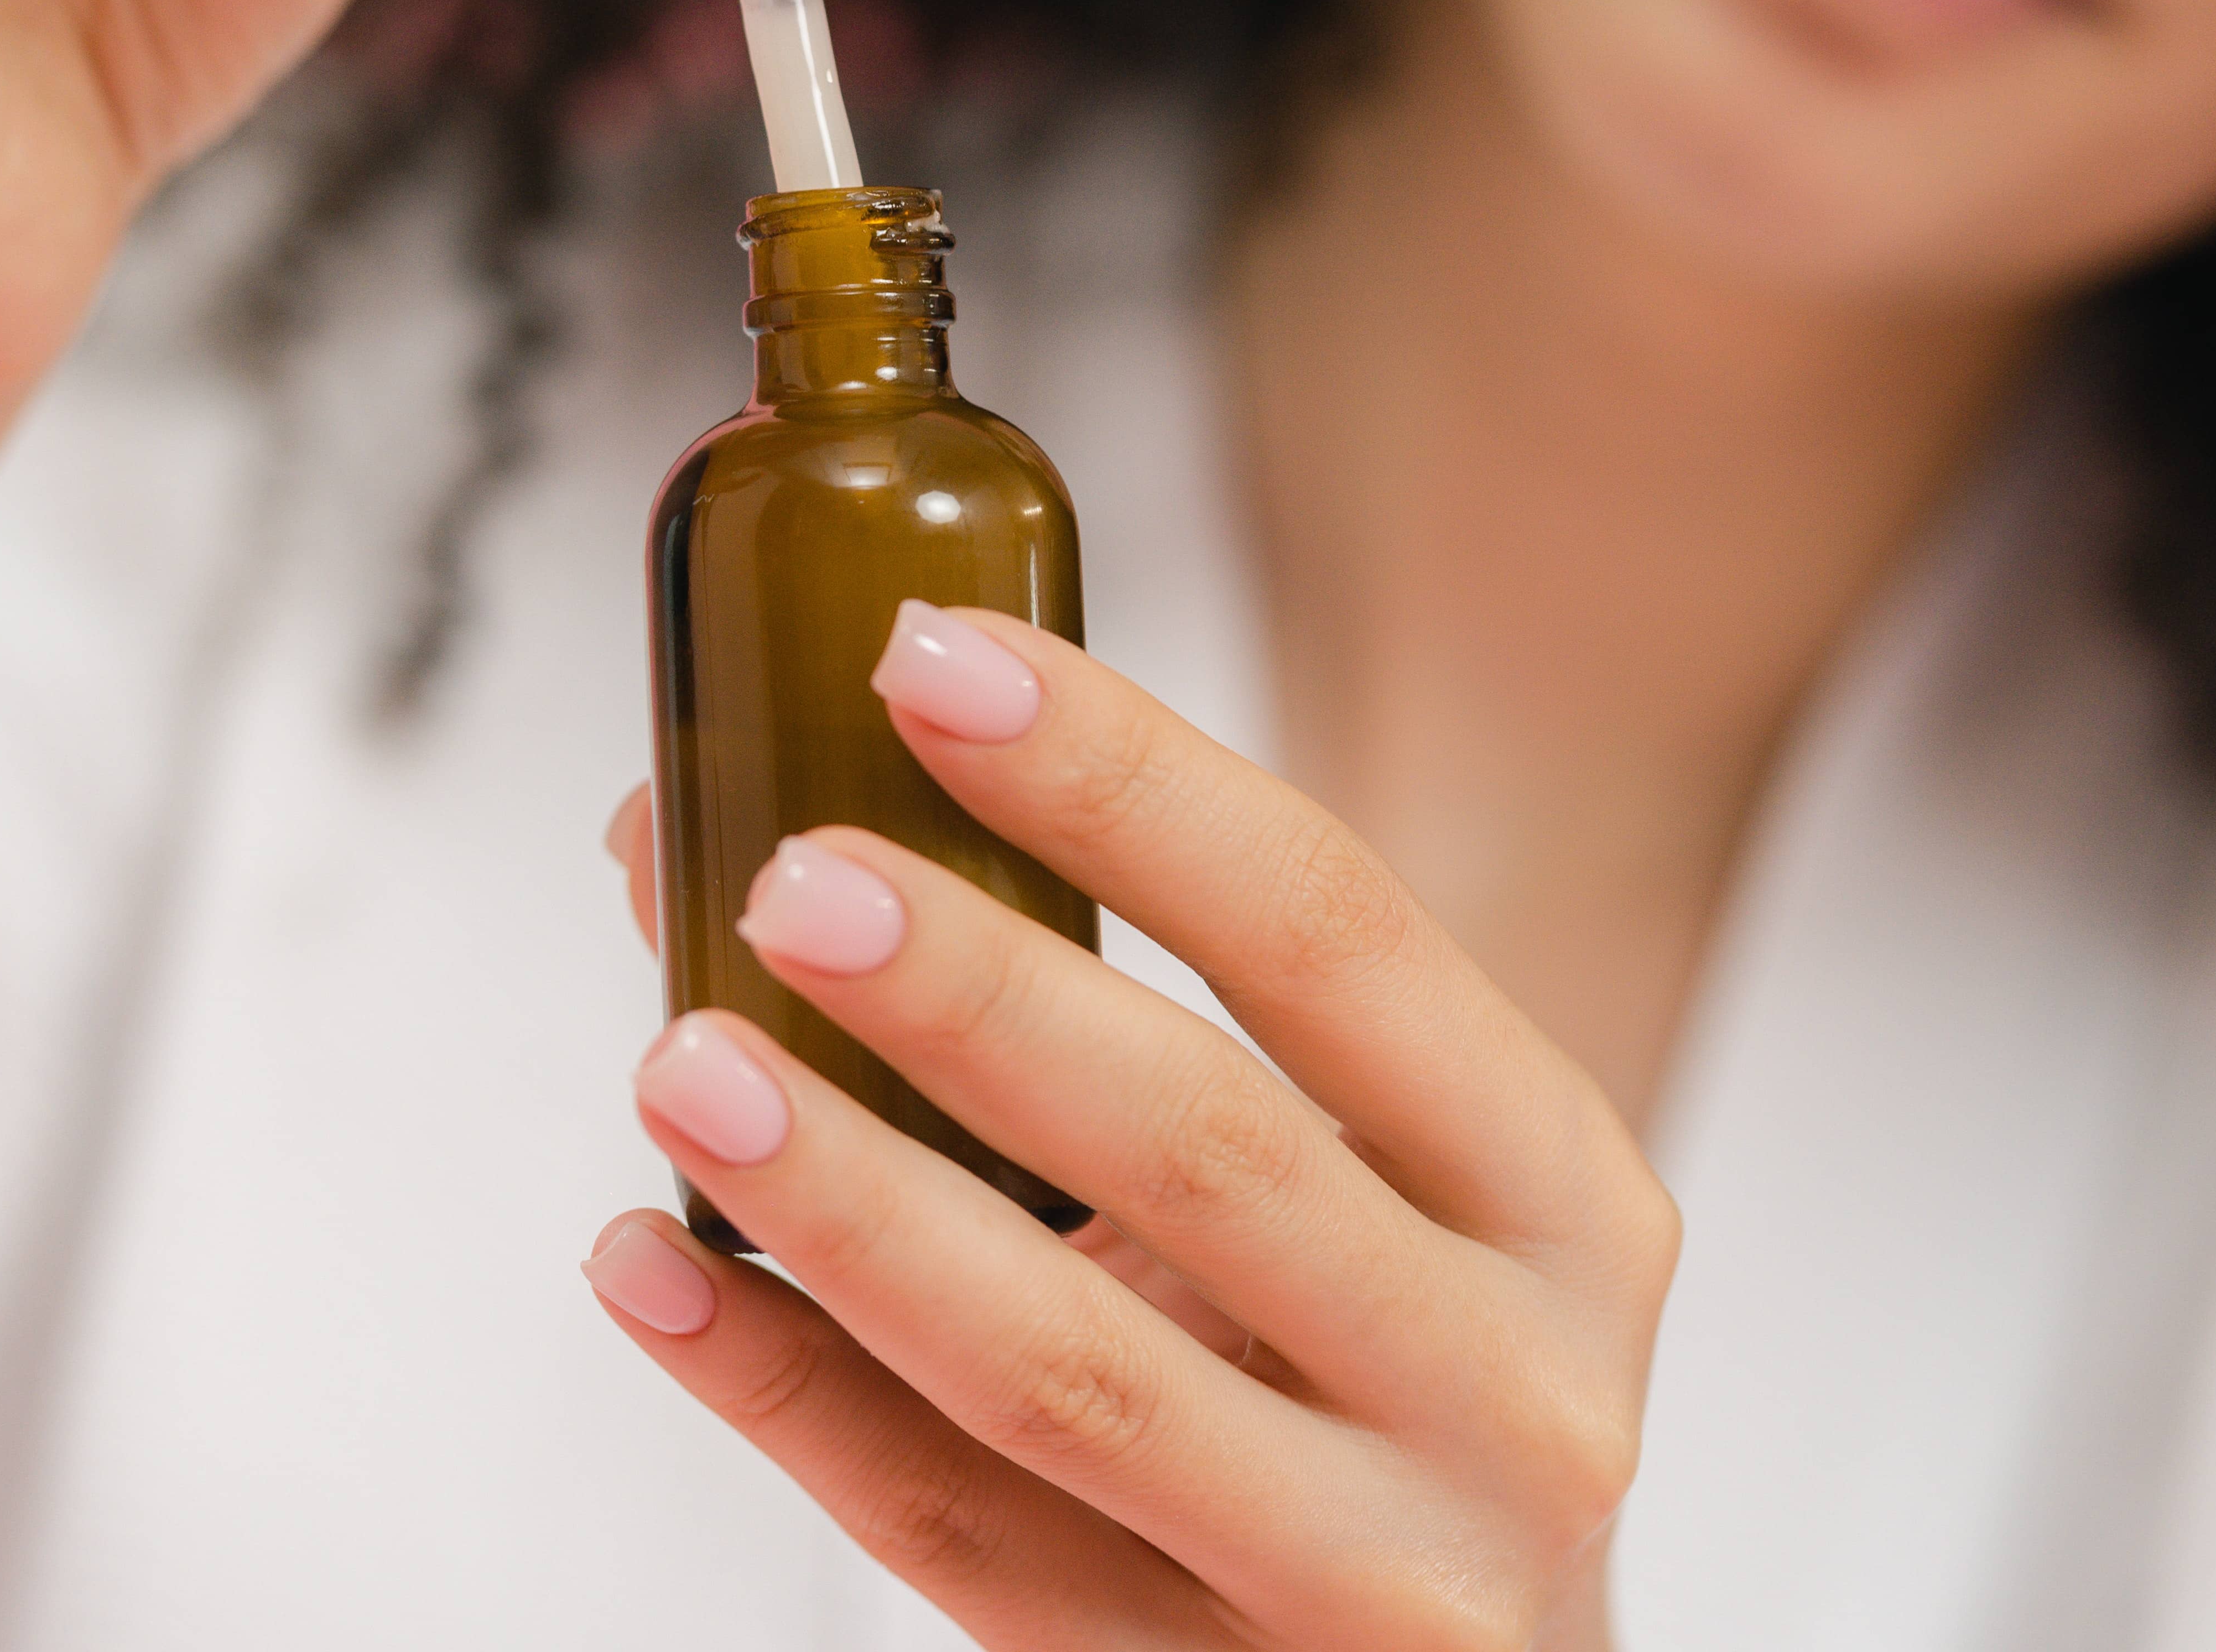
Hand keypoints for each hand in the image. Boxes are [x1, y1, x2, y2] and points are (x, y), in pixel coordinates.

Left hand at [592, 609, 1677, 1648]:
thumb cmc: (1379, 1367)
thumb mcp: (1346, 1182)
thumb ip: (1099, 1014)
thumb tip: (716, 829)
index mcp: (1556, 1194)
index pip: (1335, 932)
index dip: (1128, 783)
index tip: (928, 655)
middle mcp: (1513, 1387)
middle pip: (1213, 1149)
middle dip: (981, 998)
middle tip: (788, 876)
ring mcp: (1378, 1577)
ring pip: (1073, 1372)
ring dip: (855, 1200)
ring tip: (685, 1062)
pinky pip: (958, 1542)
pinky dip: (789, 1397)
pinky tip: (659, 1273)